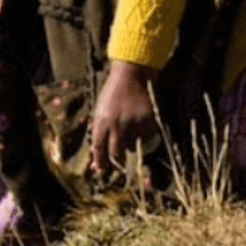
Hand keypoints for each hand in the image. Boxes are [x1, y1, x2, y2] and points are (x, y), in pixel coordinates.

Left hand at [90, 60, 159, 175]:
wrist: (131, 76)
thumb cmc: (113, 95)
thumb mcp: (101, 111)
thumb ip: (100, 132)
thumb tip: (97, 156)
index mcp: (102, 121)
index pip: (98, 148)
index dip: (99, 161)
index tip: (100, 169)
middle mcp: (117, 124)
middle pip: (116, 153)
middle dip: (116, 158)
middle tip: (118, 159)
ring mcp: (134, 123)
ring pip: (130, 146)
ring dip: (128, 143)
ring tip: (128, 128)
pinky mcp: (148, 121)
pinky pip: (144, 138)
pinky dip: (141, 136)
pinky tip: (138, 123)